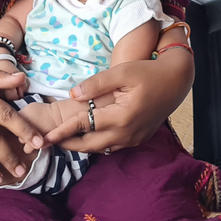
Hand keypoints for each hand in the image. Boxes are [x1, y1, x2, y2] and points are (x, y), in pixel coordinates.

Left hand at [43, 53, 192, 152]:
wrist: (176, 81)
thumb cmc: (148, 72)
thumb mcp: (122, 72)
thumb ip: (96, 84)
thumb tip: (73, 94)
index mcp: (122, 116)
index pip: (84, 125)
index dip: (62, 131)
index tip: (44, 137)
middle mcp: (127, 133)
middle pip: (89, 144)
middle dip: (66, 144)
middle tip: (45, 143)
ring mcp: (133, 138)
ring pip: (100, 148)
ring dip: (80, 146)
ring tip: (60, 141)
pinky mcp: (137, 138)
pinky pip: (111, 146)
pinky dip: (95, 144)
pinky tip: (84, 137)